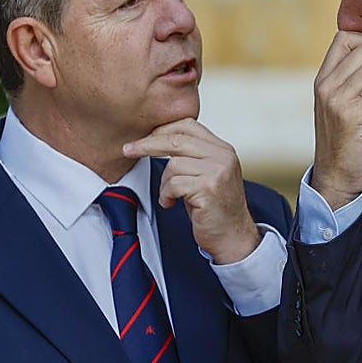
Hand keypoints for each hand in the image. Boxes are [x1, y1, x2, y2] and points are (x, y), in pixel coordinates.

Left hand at [123, 119, 260, 263]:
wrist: (233, 237)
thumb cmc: (215, 208)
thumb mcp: (207, 175)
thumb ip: (192, 156)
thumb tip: (158, 140)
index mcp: (222, 149)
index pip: (188, 125)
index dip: (162, 129)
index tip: (144, 137)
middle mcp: (223, 156)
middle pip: (176, 140)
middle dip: (147, 145)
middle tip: (128, 150)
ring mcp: (217, 172)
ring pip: (173, 165)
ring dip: (164, 183)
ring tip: (169, 196)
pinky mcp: (209, 189)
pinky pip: (173, 185)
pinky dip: (166, 195)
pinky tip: (170, 203)